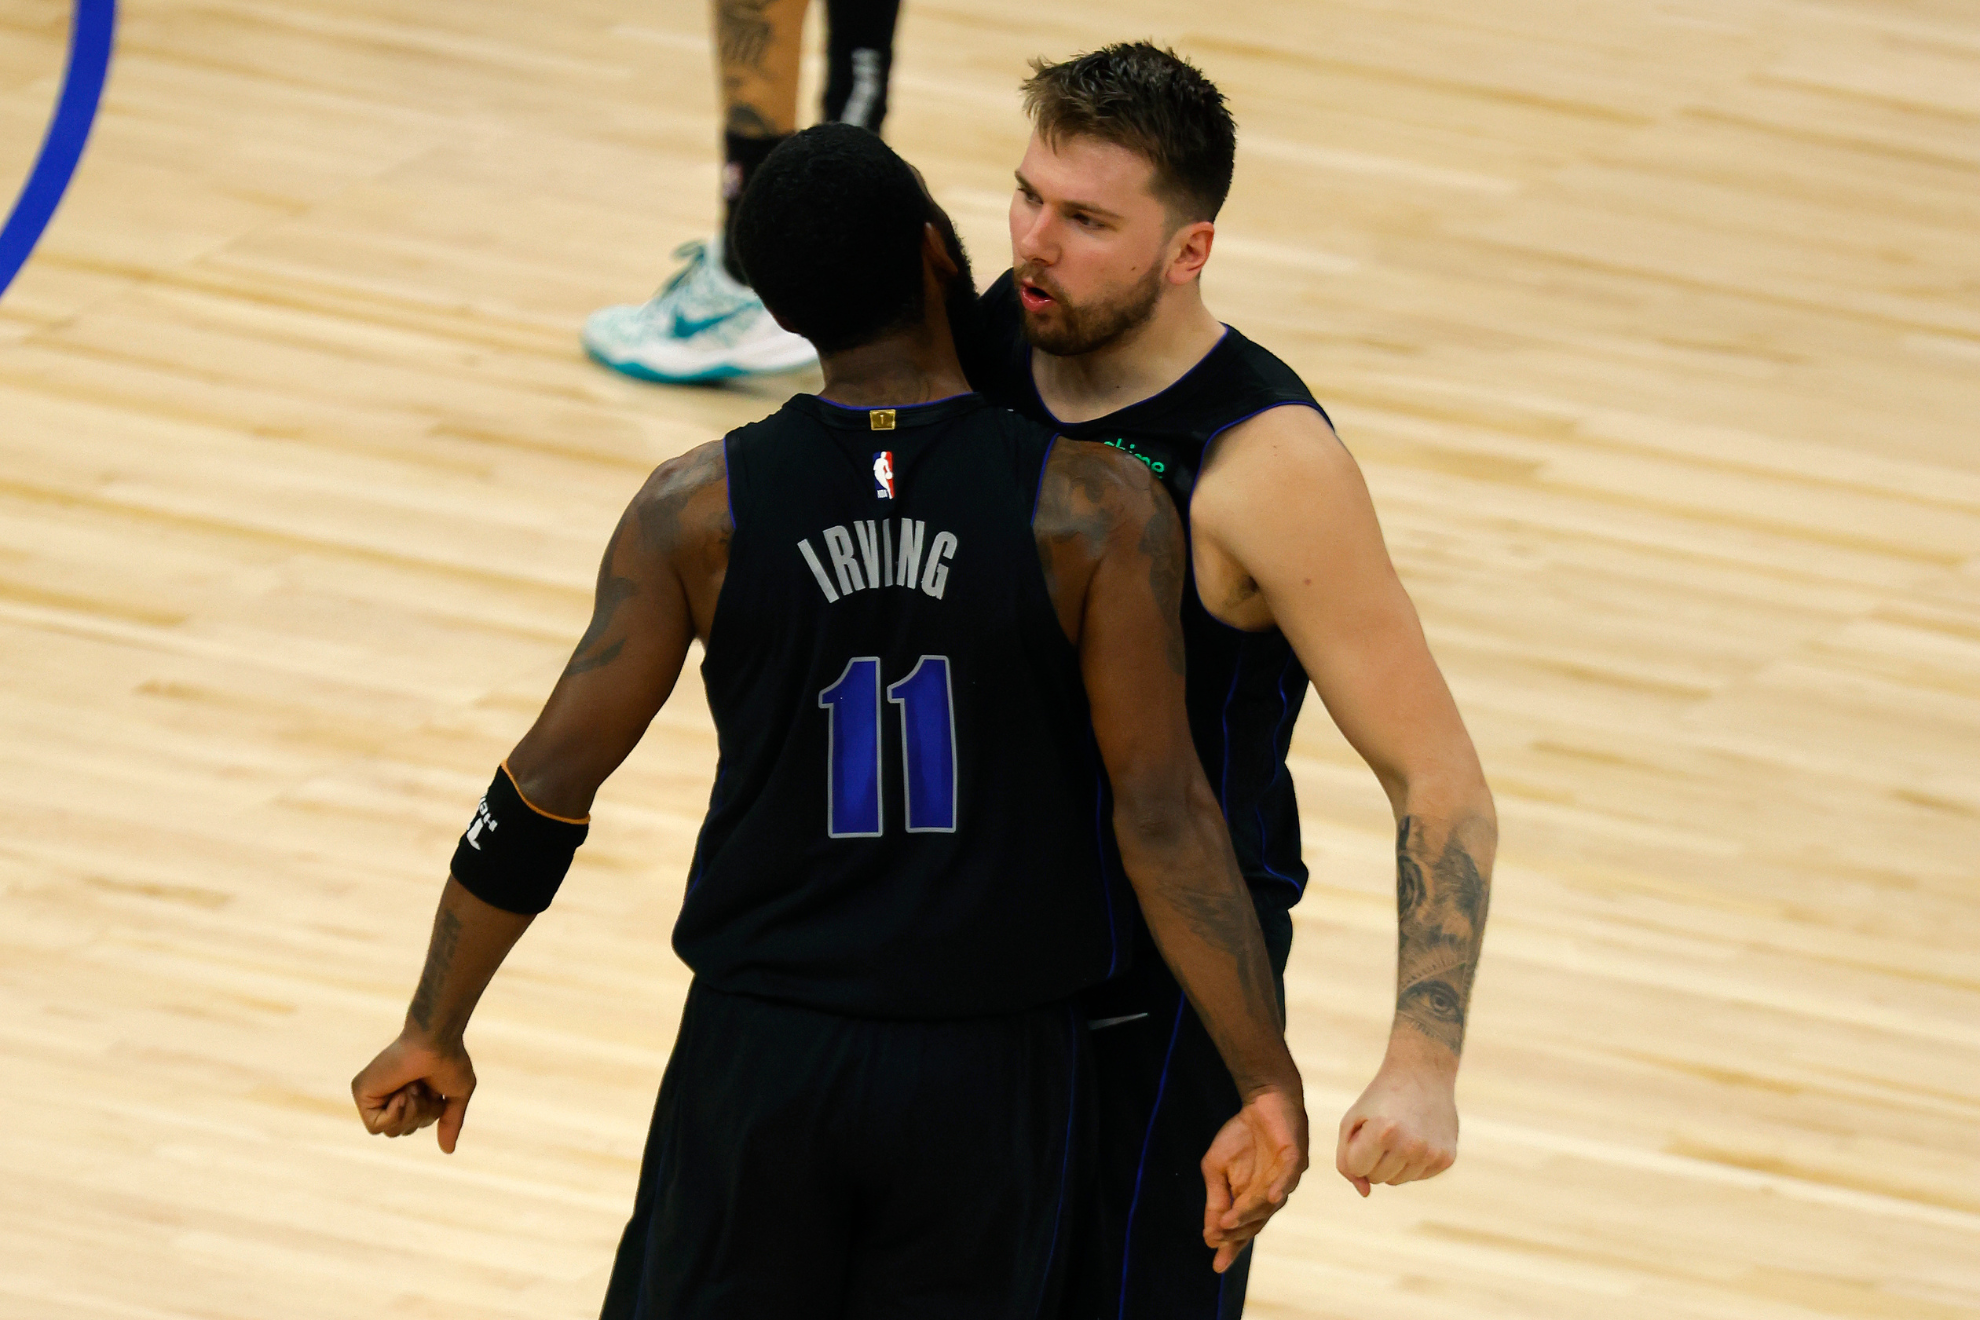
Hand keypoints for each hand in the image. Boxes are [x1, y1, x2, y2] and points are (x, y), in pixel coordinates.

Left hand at [352, 1031, 476, 1153]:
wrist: (435, 1040)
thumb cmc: (449, 1060)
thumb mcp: (456, 1096)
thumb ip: (450, 1122)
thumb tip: (447, 1151)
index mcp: (406, 1093)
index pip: (413, 1125)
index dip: (429, 1115)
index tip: (433, 1090)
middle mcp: (387, 1093)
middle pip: (400, 1131)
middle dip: (420, 1115)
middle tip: (422, 1087)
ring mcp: (373, 1093)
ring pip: (390, 1131)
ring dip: (410, 1113)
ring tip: (412, 1087)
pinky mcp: (361, 1092)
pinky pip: (375, 1127)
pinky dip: (394, 1114)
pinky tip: (401, 1093)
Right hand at [1201, 1085, 1308, 1271]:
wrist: (1263, 1099)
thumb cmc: (1240, 1134)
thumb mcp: (1216, 1167)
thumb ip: (1216, 1197)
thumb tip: (1211, 1231)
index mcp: (1252, 1198)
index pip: (1243, 1228)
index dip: (1231, 1245)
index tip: (1217, 1265)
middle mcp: (1272, 1194)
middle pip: (1256, 1221)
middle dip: (1238, 1232)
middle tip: (1220, 1237)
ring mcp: (1285, 1178)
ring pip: (1269, 1203)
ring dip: (1250, 1212)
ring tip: (1230, 1221)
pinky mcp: (1295, 1158)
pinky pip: (1289, 1177)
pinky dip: (1280, 1187)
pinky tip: (1270, 1197)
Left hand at [1335, 1050, 1457, 1195]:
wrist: (1422, 1073)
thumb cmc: (1380, 1099)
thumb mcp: (1352, 1121)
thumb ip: (1346, 1161)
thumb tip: (1364, 1193)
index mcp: (1383, 1132)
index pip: (1356, 1168)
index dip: (1356, 1150)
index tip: (1365, 1129)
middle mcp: (1411, 1145)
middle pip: (1376, 1178)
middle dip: (1373, 1157)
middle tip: (1384, 1127)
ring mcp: (1432, 1153)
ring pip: (1396, 1181)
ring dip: (1392, 1162)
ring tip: (1400, 1131)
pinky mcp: (1447, 1158)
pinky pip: (1416, 1176)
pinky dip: (1411, 1162)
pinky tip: (1417, 1137)